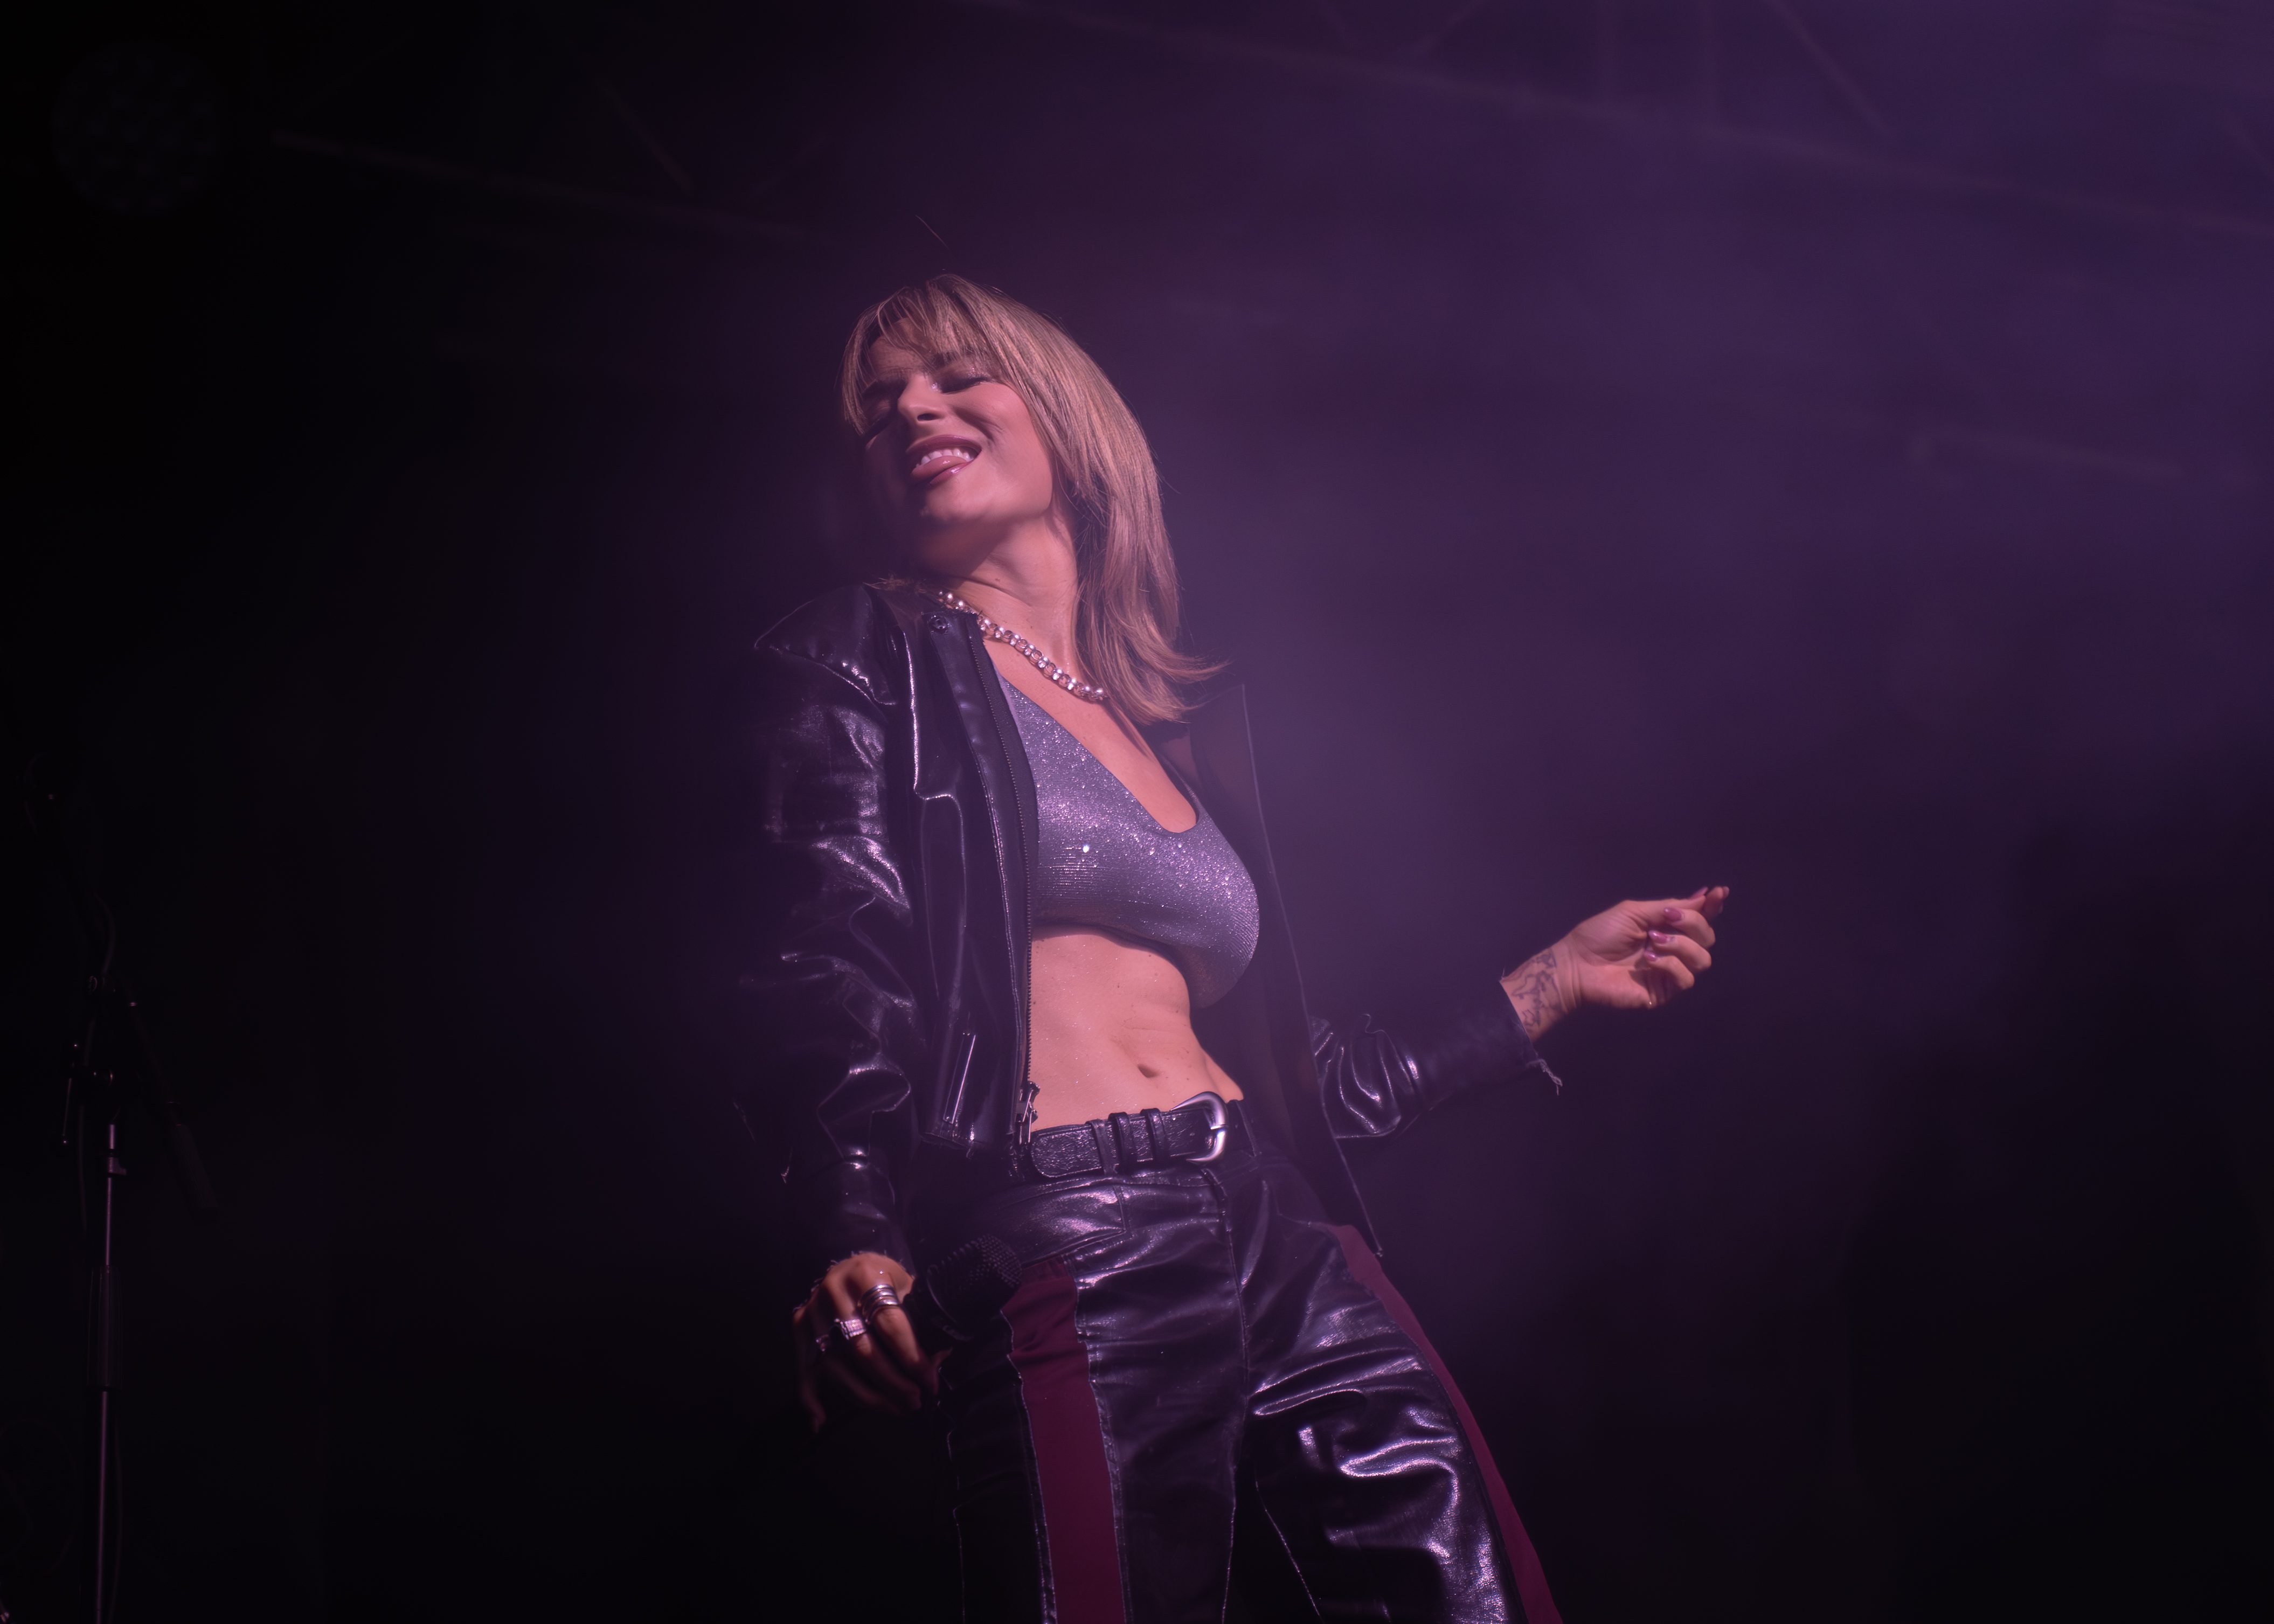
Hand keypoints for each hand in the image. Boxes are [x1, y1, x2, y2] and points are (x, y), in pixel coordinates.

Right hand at [791, 1251, 934, 1429]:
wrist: (850, 1266)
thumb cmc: (884, 1278)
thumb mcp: (906, 1285)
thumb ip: (920, 1319)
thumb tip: (937, 1359)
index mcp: (865, 1273)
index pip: (890, 1323)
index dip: (911, 1356)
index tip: (930, 1381)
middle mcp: (833, 1291)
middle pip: (861, 1348)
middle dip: (892, 1381)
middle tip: (915, 1400)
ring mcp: (812, 1311)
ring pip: (836, 1365)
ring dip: (866, 1396)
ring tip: (896, 1409)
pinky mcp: (799, 1327)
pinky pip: (803, 1368)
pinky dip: (810, 1397)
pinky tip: (820, 1420)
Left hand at [1501, 885, 1729, 1040]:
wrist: (1577, 963)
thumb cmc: (1600, 935)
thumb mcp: (1634, 912)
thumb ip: (1669, 906)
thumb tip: (1703, 896)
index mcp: (1666, 927)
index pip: (1700, 918)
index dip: (1712, 906)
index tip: (1719, 893)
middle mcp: (1673, 948)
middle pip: (1707, 937)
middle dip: (1694, 923)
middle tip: (1668, 918)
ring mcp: (1670, 971)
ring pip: (1703, 959)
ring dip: (1681, 944)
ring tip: (1653, 940)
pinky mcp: (1664, 991)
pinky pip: (1686, 978)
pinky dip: (1670, 965)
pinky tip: (1649, 961)